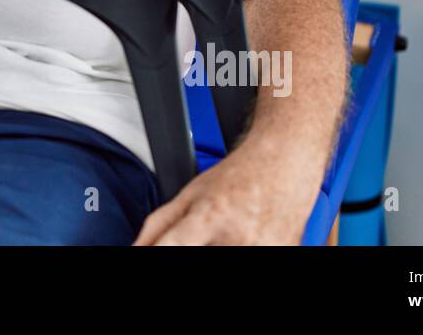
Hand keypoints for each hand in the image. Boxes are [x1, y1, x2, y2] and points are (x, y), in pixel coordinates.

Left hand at [132, 135, 320, 244]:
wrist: (285, 163)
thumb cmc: (237, 178)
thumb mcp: (190, 194)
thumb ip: (158, 226)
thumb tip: (136, 249)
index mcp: (210, 217)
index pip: (174, 247)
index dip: (158, 253)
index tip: (151, 254)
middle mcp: (240, 238)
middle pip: (201, 257)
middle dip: (197, 246)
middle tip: (202, 235)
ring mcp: (265, 250)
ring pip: (224, 260)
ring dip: (218, 248)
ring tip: (224, 234)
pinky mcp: (284, 255)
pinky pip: (252, 259)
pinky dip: (237, 249)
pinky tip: (243, 237)